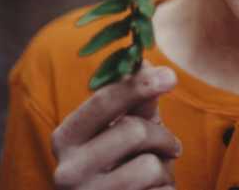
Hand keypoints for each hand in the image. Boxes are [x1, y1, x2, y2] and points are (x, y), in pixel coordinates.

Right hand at [51, 62, 180, 189]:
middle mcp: (67, 170)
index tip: (170, 75)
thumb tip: (145, 62)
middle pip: (133, 131)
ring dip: (166, 169)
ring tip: (157, 176)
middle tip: (173, 147)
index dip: (138, 85)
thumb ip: (135, 101)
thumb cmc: (119, 169)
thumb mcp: (124, 132)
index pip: (103, 101)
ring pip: (149, 167)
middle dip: (163, 137)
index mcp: (66, 138)